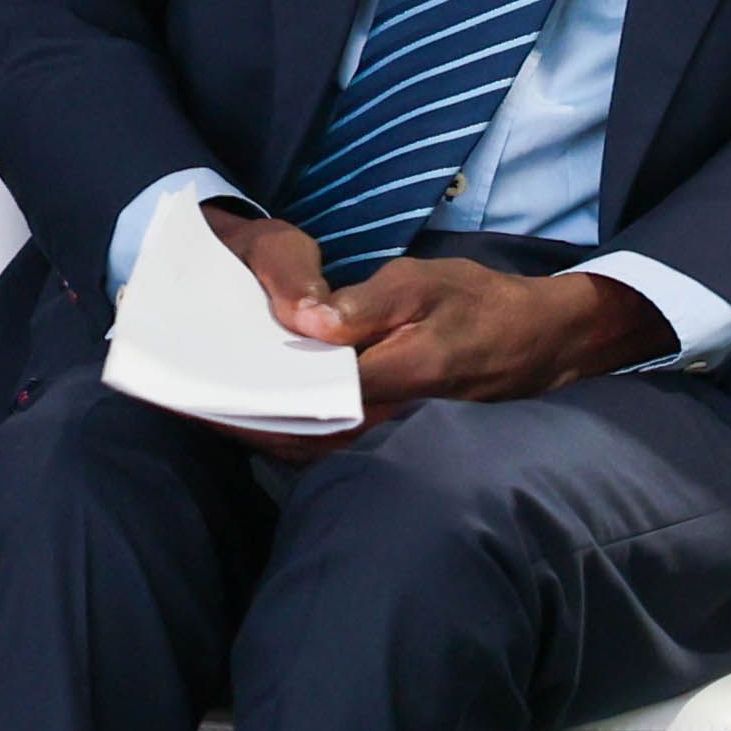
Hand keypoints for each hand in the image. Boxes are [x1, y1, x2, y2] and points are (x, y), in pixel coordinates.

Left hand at [207, 214, 672, 445]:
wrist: (539, 343)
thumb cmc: (479, 304)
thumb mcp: (423, 283)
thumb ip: (362, 304)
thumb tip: (305, 323)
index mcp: (395, 377)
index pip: (306, 399)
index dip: (251, 400)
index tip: (203, 393)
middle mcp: (391, 419)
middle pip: (301, 435)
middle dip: (245, 424)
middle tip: (191, 403)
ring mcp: (394, 435)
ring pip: (314, 446)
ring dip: (264, 431)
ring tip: (214, 408)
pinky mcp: (394, 435)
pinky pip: (332, 444)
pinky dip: (293, 432)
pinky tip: (262, 412)